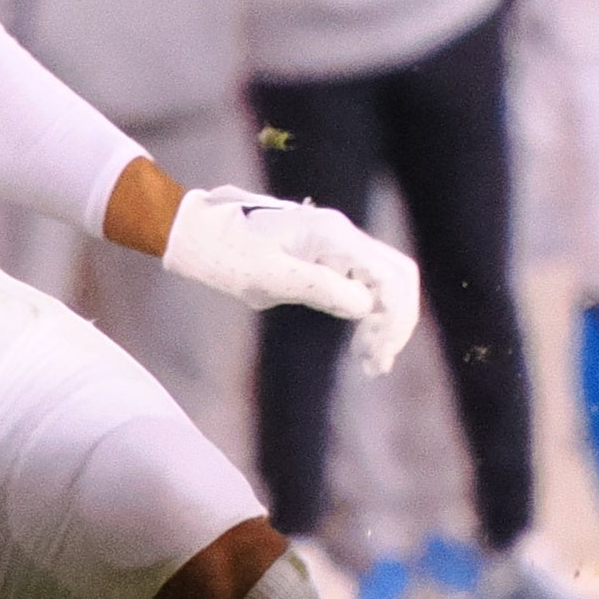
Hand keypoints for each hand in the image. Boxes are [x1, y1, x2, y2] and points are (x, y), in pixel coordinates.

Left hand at [161, 188, 425, 373]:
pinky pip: (363, 286)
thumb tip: (366, 309)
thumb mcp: (268, 277)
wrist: (200, 234)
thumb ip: (320, 288)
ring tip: (371, 364)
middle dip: (396, 322)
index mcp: (334, 236)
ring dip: (386, 322)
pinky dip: (370, 316)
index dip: (393, 320)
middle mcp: (344, 237)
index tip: (374, 356)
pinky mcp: (327, 260)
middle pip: (398, 277)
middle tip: (377, 364)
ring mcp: (338, 247)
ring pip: (385, 283)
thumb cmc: (227, 255)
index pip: (389, 278)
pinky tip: (363, 345)